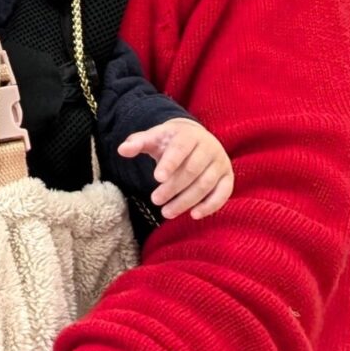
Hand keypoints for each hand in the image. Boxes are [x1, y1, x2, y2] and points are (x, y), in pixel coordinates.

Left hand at [118, 118, 233, 219]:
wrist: (194, 138)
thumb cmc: (169, 141)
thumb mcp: (152, 138)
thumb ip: (137, 143)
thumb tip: (122, 150)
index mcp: (189, 135)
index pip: (180, 149)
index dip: (170, 163)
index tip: (157, 178)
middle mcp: (209, 147)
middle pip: (192, 170)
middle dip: (173, 187)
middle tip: (155, 200)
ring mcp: (220, 162)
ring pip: (206, 184)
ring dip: (187, 200)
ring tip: (167, 213)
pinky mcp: (227, 177)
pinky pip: (223, 193)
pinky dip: (211, 205)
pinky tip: (194, 215)